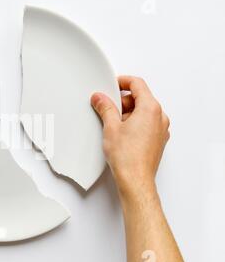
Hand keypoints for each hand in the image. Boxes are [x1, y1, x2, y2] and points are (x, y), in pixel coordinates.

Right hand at [91, 76, 169, 202]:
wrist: (135, 180)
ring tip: (113, 126)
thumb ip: (105, 108)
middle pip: (140, 98)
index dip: (123, 81)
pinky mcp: (157, 140)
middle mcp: (160, 117)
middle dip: (123, 101)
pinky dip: (134, 124)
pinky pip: (146, 124)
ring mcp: (160, 130)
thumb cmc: (127, 157)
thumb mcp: (110, 126)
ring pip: (143, 112)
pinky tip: (121, 135)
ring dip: (128, 114)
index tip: (113, 84)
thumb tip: (100, 98)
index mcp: (150, 108)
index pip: (138, 84)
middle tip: (107, 108)